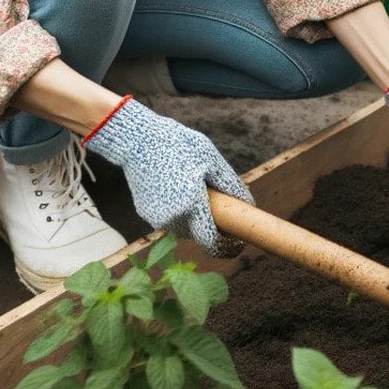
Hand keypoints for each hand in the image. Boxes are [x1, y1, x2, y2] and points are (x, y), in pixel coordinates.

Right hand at [83, 98, 252, 256]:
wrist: (139, 141)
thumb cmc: (180, 146)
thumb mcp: (212, 160)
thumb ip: (231, 186)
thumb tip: (249, 205)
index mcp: (190, 205)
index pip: (210, 241)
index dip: (226, 247)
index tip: (238, 243)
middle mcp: (172, 218)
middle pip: (199, 234)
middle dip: (212, 225)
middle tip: (221, 205)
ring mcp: (157, 218)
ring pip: (185, 228)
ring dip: (195, 219)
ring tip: (195, 189)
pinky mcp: (146, 214)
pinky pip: (171, 220)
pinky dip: (179, 212)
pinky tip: (178, 188)